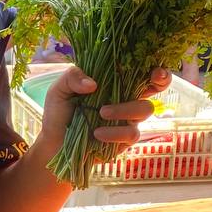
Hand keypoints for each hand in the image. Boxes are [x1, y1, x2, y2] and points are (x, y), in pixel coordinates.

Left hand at [39, 66, 171, 146]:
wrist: (53, 141)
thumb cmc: (59, 111)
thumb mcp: (59, 89)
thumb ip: (72, 77)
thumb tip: (93, 84)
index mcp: (115, 83)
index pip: (144, 72)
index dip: (158, 71)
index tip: (155, 72)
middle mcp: (126, 99)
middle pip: (155, 90)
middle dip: (155, 86)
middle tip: (131, 92)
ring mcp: (128, 120)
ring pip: (145, 110)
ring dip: (124, 111)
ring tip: (101, 114)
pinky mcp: (124, 140)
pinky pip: (131, 134)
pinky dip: (115, 132)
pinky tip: (97, 133)